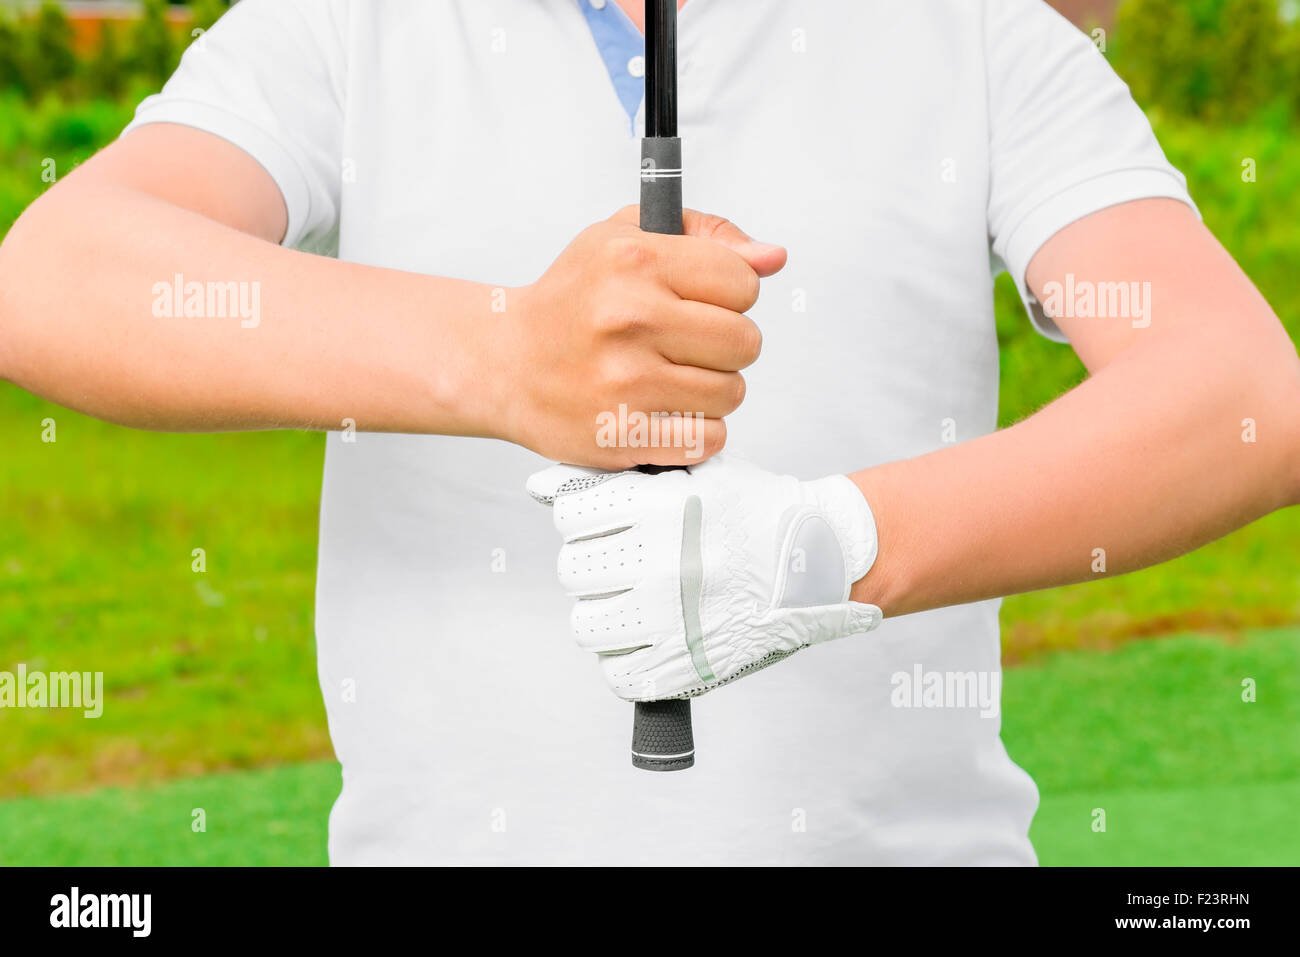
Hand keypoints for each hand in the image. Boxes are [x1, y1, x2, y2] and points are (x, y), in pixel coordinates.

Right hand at [499, 208, 785, 469]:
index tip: (701, 302)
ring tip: (672, 378)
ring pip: (732, 393)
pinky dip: (696, 432)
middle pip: (746, 341)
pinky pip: (708, 440)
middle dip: (726, 345)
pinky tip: (665, 412)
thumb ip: (706, 237)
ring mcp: (626, 382)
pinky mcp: (622, 436)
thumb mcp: (624, 238)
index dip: (731, 295)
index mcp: (635, 261)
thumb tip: (773, 257)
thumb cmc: (571, 301)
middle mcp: (630, 318)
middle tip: (687, 345)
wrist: (504, 363)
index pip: (744, 282)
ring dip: (712, 390)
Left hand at [528, 455, 881, 699]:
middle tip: (626, 567)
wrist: (815, 560)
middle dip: (592, 568)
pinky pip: (618, 673)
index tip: (609, 526)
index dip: (585, 521)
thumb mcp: (685, 477)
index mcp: (660, 508)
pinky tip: (650, 638)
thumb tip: (537, 488)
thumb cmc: (746, 512)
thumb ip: (611, 479)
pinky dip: (626, 660)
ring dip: (602, 614)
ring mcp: (672, 619)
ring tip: (635, 603)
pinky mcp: (685, 666)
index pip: (571, 516)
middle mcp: (661, 563)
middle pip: (572, 571)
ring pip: (585, 625)